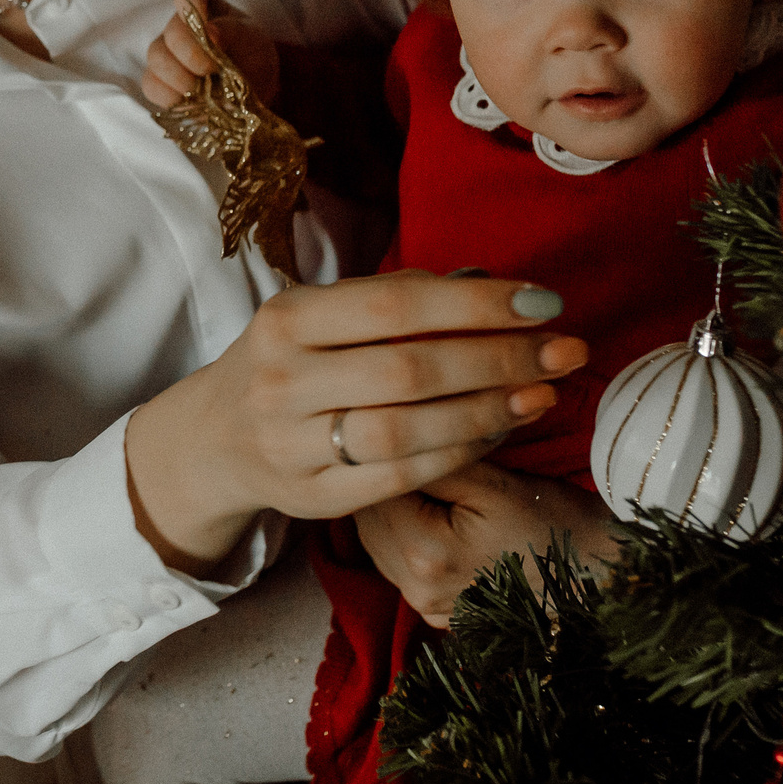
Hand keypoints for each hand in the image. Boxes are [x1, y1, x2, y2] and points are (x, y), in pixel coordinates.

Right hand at [124, 270, 587, 571]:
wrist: (215, 440)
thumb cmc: (291, 363)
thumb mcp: (319, 316)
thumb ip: (395, 298)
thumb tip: (493, 285)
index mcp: (285, 319)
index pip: (393, 305)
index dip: (475, 304)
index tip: (544, 302)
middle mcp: (282, 381)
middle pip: (409, 369)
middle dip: (500, 358)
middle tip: (566, 349)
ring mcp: (293, 445)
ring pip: (408, 429)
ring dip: (489, 410)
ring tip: (545, 392)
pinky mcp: (313, 498)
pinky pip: (403, 476)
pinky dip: (461, 451)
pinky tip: (501, 429)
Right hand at [142, 0, 280, 109]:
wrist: (252, 91)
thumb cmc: (252, 57)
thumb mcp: (254, 40)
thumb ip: (233, 32)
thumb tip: (209, 32)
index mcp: (204, 6)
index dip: (191, 2)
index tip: (207, 26)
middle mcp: (179, 26)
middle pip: (172, 31)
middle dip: (192, 54)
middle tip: (212, 70)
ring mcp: (165, 53)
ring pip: (157, 58)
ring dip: (181, 77)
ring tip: (202, 90)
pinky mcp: (158, 81)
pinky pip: (152, 85)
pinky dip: (171, 96)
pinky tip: (190, 101)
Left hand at [348, 459, 617, 627]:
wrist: (600, 573)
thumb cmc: (554, 520)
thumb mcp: (494, 479)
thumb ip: (433, 461)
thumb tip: (388, 439)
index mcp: (424, 553)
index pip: (371, 491)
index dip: (386, 457)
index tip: (407, 434)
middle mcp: (416, 589)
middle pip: (367, 521)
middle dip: (384, 485)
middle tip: (417, 453)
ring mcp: (426, 607)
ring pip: (379, 544)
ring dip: (393, 513)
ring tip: (431, 486)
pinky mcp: (438, 614)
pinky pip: (400, 568)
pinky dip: (408, 541)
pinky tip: (439, 520)